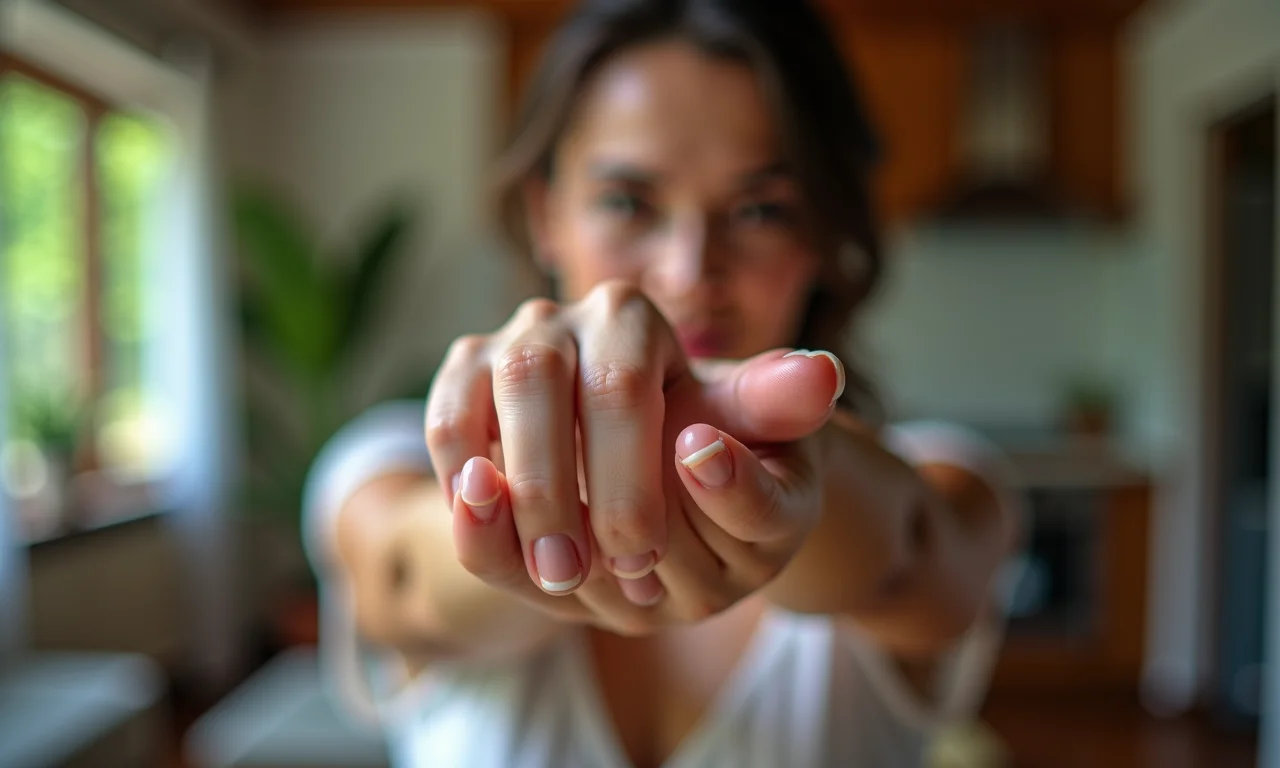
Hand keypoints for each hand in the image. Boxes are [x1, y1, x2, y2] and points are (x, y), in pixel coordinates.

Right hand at [424, 281, 844, 634]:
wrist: (649, 438)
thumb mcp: (754, 434)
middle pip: (534, 383)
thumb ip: (776, 410)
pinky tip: (498, 541)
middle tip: (580, 581)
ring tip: (543, 576)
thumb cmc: (705, 436)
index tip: (642, 556)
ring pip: (471, 405)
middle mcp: (560, 314)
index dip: (622, 480)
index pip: (618, 385)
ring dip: (498, 502)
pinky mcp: (461, 376)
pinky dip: (459, 490)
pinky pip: (442, 430)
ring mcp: (501, 341)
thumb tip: (822, 378)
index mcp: (633, 315)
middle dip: (554, 493)